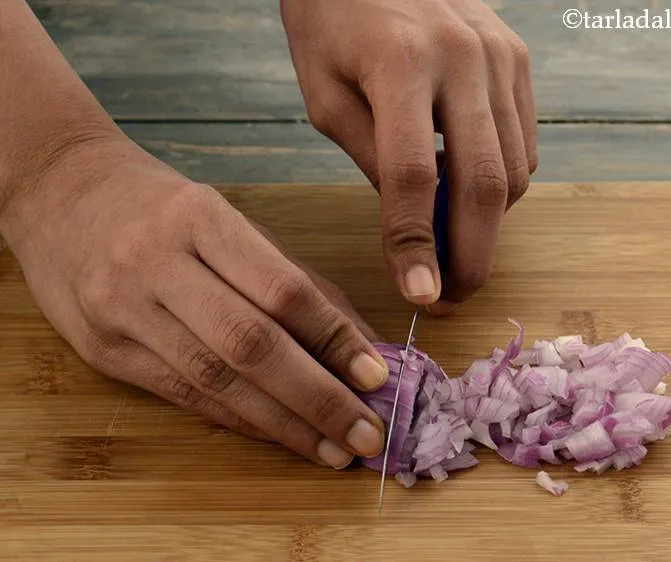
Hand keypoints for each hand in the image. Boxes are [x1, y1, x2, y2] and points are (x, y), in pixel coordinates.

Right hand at [1, 138, 388, 469]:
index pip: (281, 289)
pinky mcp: (103, 350)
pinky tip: (280, 435)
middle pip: (250, 344)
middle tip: (367, 433)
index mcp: (200, 218)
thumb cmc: (162, 207)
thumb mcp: (229, 220)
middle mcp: (156, 263)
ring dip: (283, 423)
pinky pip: (183, 394)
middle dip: (318, 397)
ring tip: (333, 448)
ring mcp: (122, 310)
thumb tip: (356, 343)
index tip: (378, 375)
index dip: (333, 338)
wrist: (63, 194)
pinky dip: (240, 419)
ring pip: (216, 380)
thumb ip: (291, 279)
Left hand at [281, 0, 536, 313]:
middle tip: (452, 295)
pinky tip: (468, 190)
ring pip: (515, 170)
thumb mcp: (326, 95)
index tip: (420, 296)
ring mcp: (501, 56)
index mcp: (399, 64)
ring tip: (452, 246)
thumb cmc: (332, 23)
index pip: (413, 176)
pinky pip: (524, 143)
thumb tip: (415, 227)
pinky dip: (502, 183)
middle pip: (484, 184)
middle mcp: (464, 58)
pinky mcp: (519, 58)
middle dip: (472, 256)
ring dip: (488, 224)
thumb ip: (372, 159)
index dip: (417, 245)